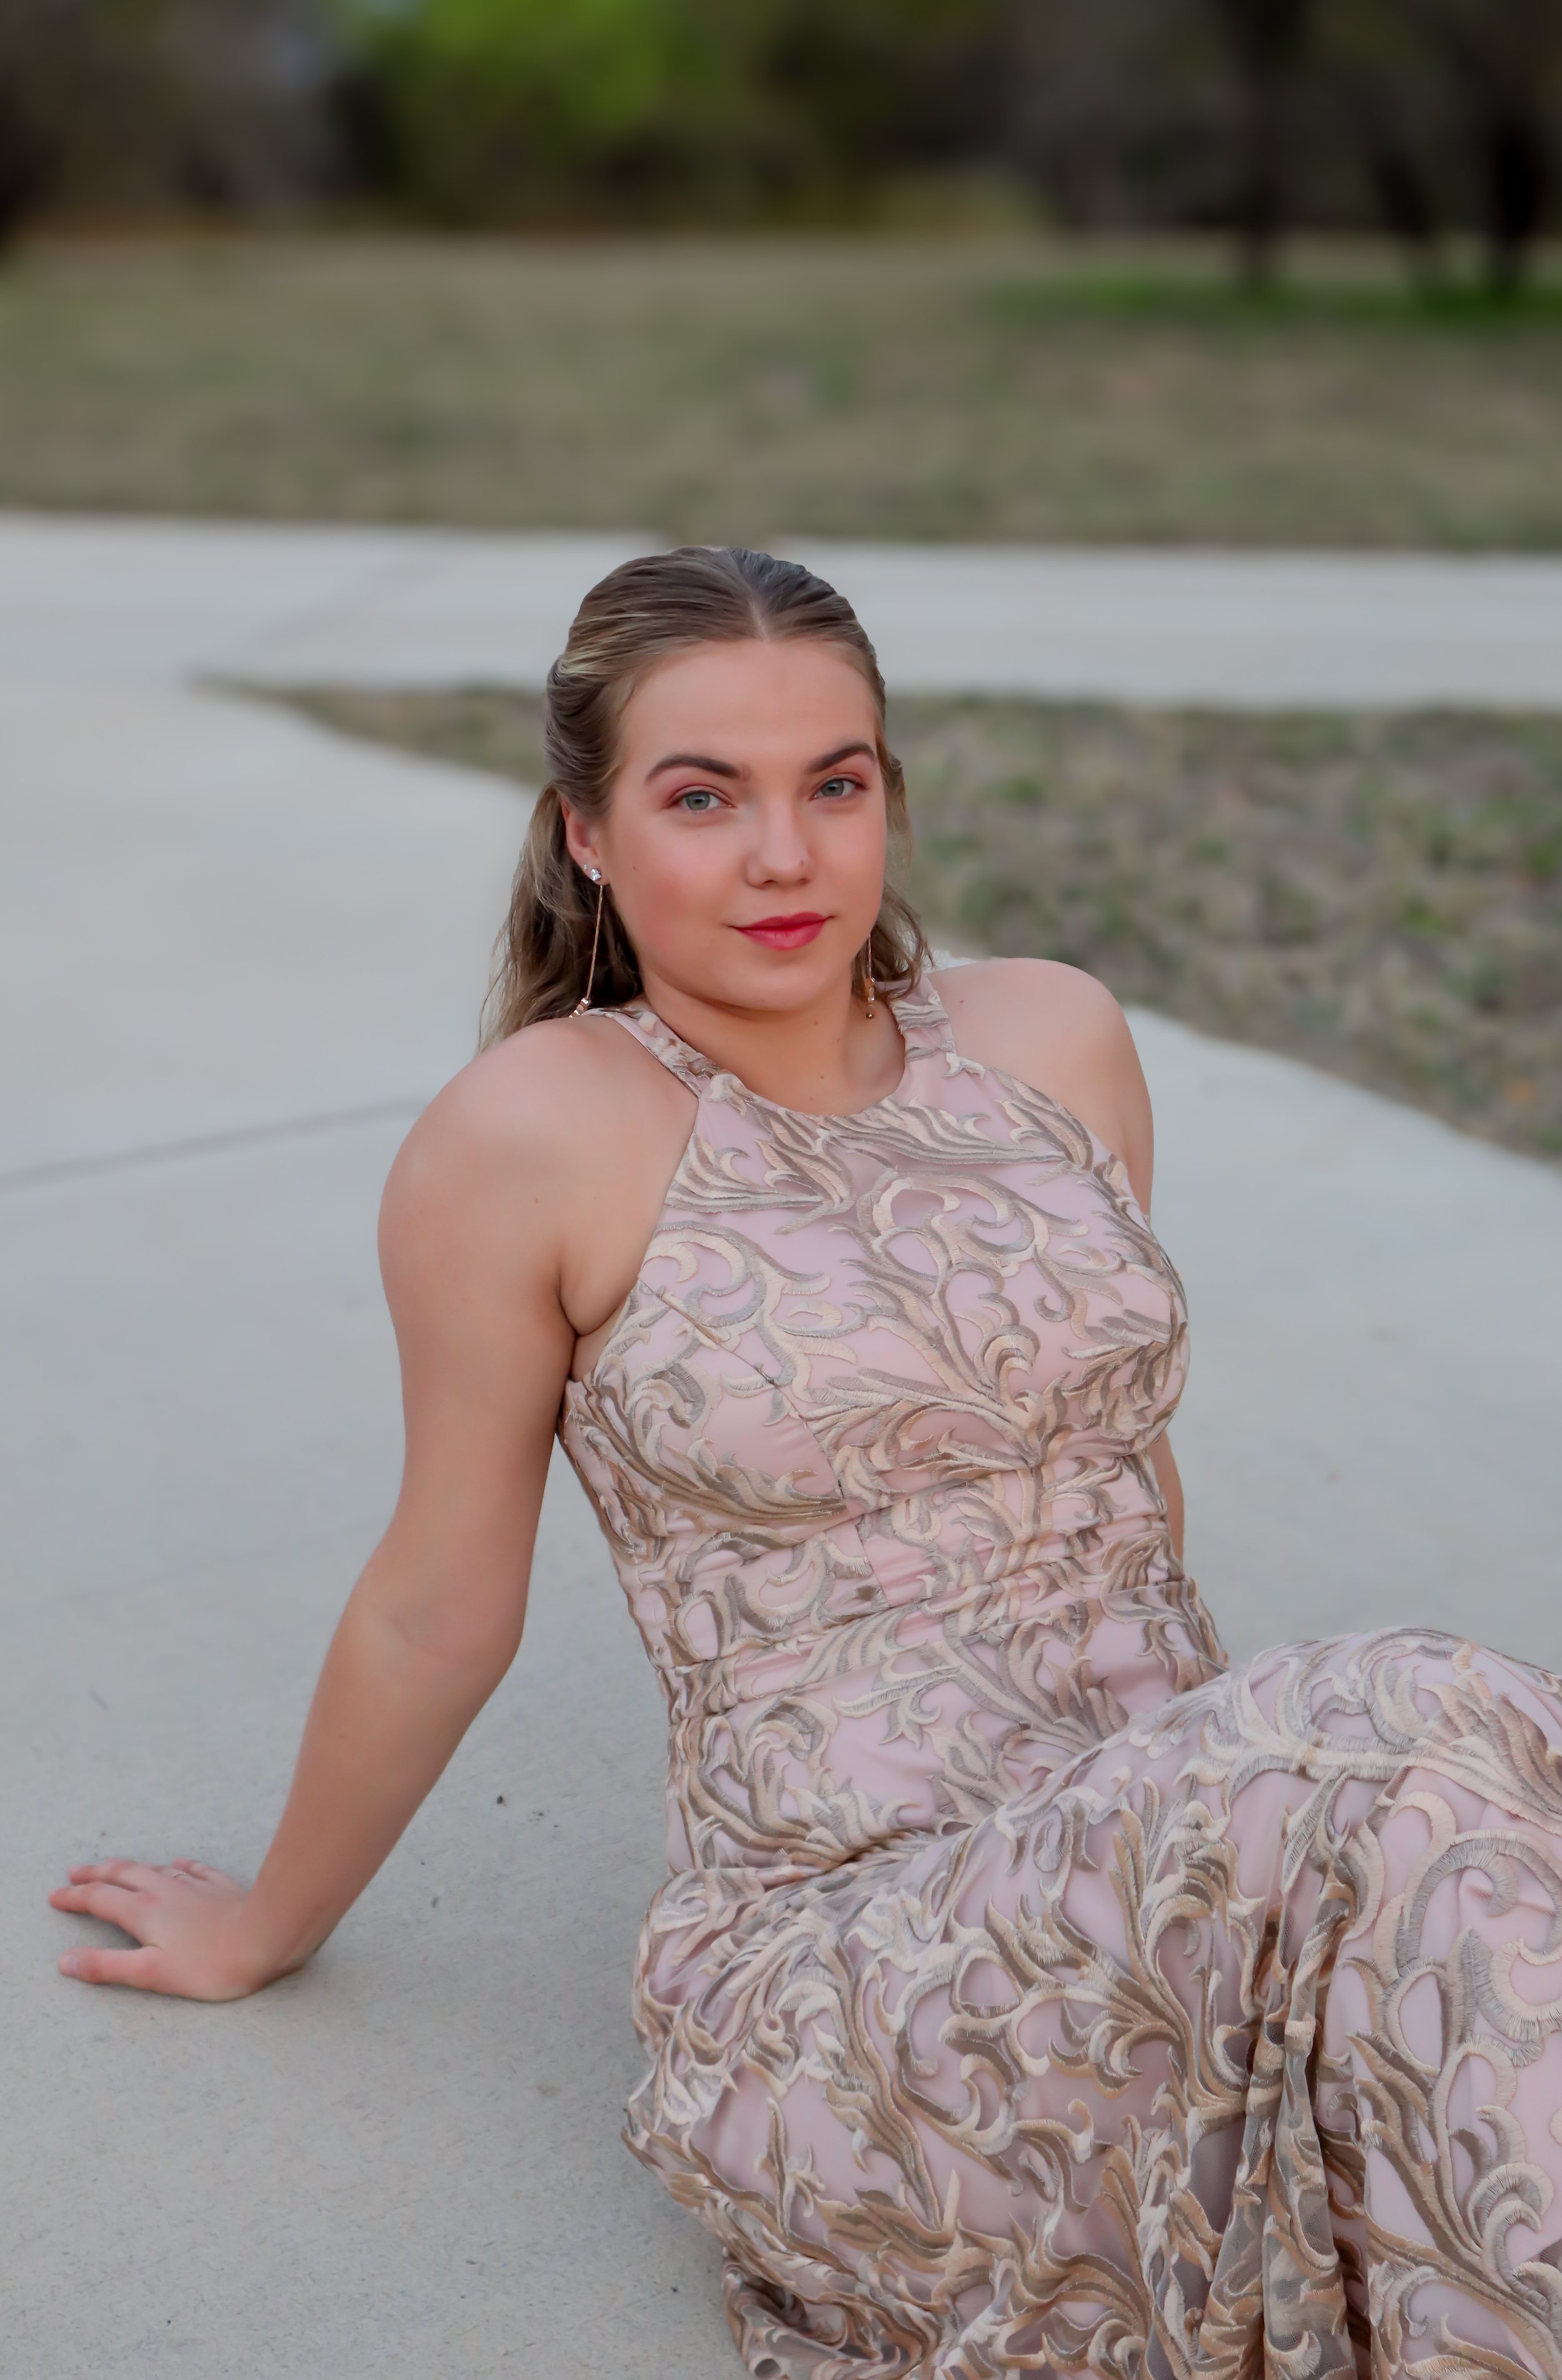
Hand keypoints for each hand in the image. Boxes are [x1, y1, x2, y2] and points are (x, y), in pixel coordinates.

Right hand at [48, 1859, 278, 2000]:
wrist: (268, 1936)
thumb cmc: (210, 1964)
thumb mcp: (151, 1973)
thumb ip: (107, 1966)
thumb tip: (66, 1960)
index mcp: (144, 1912)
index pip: (100, 1900)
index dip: (74, 1898)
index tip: (55, 1896)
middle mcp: (166, 1891)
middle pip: (123, 1875)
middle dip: (96, 1874)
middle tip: (75, 1872)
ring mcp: (196, 1886)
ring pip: (155, 1869)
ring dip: (131, 1867)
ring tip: (115, 1866)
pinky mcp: (221, 1888)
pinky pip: (195, 1870)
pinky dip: (179, 1865)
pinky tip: (178, 1863)